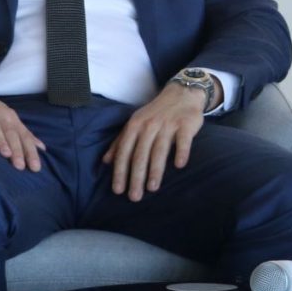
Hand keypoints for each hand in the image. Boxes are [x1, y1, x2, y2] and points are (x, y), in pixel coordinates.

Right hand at [0, 71, 44, 171]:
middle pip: (10, 132)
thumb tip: (41, 147)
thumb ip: (22, 133)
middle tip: (21, 166)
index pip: (23, 136)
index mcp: (9, 117)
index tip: (36, 168)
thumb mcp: (5, 119)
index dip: (30, 151)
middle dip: (17, 149)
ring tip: (5, 154)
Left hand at [102, 80, 208, 200]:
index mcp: (135, 125)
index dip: (120, 172)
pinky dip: (181, 152)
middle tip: (134, 196)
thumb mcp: (135, 123)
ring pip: (159, 150)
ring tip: (152, 188)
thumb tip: (106, 161)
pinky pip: (182, 141)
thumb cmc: (156, 113)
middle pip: (140, 154)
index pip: (124, 152)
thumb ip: (121, 141)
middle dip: (136, 177)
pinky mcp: (186, 124)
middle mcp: (149, 125)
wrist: (181, 94)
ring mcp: (168, 124)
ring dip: (155, 170)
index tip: (118, 190)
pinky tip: (179, 165)